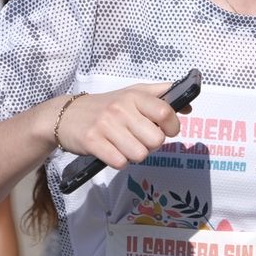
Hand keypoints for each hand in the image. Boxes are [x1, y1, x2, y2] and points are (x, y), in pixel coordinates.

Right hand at [55, 83, 181, 169]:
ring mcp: (106, 125)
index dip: (172, 127)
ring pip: (139, 154)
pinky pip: (120, 162)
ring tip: (124, 145)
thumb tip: (188, 105)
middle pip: (156, 140)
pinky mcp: (93, 142)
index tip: (166, 130)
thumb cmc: (106, 105)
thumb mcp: (133, 93)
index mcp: (135, 95)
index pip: (165, 113)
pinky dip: (119, 161)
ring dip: (134, 155)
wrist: (67, 114)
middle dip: (151, 145)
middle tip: (139, 139)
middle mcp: (121, 108)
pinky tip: (112, 151)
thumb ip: (162, 96)